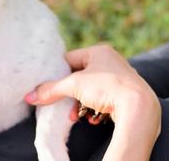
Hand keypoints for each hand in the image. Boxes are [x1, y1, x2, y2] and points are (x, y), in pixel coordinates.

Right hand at [24, 45, 160, 160]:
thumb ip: (51, 90)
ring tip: (77, 115)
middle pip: (79, 77)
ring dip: (81, 104)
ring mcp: (119, 77)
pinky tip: (93, 118)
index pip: (69, 59)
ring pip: (90, 91)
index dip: (57, 74)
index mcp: (99, 51)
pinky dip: (95, 109)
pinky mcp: (125, 94)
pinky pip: (103, 100)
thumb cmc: (107, 87)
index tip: (48, 87)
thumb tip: (30, 96)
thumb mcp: (74, 86)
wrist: (138, 106)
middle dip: (70, 95)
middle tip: (63, 106)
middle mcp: (111, 61)